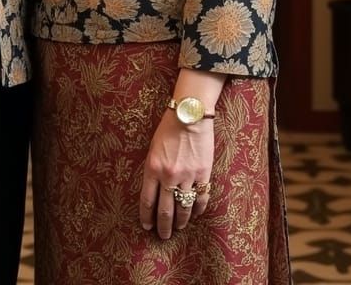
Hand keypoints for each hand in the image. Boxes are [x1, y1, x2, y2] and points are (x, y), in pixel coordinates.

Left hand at [139, 113, 212, 238]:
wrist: (190, 114)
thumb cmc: (168, 127)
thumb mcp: (154, 148)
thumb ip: (153, 169)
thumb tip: (155, 189)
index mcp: (152, 168)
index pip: (147, 200)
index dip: (147, 216)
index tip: (147, 226)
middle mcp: (168, 176)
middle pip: (165, 209)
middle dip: (163, 226)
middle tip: (163, 236)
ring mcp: (187, 176)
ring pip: (183, 208)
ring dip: (181, 221)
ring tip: (179, 228)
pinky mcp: (204, 174)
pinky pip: (201, 198)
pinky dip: (198, 209)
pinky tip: (195, 214)